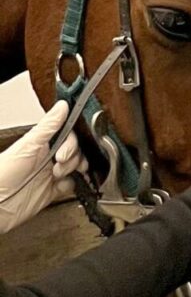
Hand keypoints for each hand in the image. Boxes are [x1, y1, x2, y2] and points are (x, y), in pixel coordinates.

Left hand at [0, 102, 86, 234]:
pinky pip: (72, 185)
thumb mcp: (28, 145)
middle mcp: (47, 157)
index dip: (71, 144)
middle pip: (75, 152)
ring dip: (73, 171)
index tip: (64, 153)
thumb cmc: (3, 173)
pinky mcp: (53, 190)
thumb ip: (48, 126)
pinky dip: (72, 185)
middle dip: (73, 159)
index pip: (67, 137)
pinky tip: (61, 186)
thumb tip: (62, 106)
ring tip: (58, 176)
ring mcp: (50, 174)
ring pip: (76, 168)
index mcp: (40, 144)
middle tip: (59, 166)